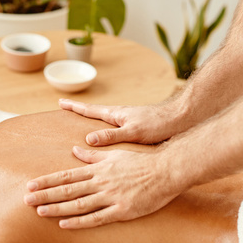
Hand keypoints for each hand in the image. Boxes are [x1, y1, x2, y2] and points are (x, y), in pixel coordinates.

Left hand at [24, 146, 178, 228]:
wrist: (167, 171)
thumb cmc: (141, 163)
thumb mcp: (115, 155)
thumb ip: (93, 155)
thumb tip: (75, 150)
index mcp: (98, 169)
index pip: (66, 176)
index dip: (47, 181)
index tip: (30, 185)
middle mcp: (101, 182)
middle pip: (67, 190)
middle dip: (45, 195)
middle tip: (26, 200)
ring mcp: (111, 197)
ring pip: (78, 204)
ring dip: (57, 208)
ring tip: (39, 212)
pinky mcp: (122, 211)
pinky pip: (97, 218)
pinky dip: (79, 222)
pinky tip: (64, 225)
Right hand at [59, 99, 184, 145]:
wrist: (182, 121)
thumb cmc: (159, 125)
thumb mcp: (133, 132)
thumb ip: (111, 136)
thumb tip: (88, 139)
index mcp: (117, 115)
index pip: (91, 110)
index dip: (75, 107)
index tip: (60, 102)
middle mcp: (121, 116)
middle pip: (96, 113)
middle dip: (81, 112)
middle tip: (66, 108)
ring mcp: (129, 122)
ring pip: (105, 122)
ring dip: (93, 121)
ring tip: (83, 124)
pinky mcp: (137, 129)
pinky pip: (115, 130)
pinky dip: (106, 131)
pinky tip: (108, 138)